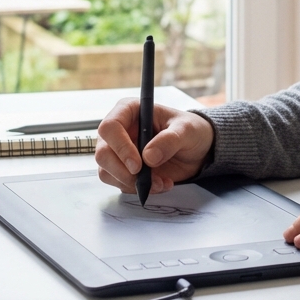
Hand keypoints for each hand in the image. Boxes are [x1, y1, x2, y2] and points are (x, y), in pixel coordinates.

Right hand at [95, 98, 214, 195]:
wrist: (197, 150)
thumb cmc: (190, 130)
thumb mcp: (187, 130)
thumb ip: (169, 140)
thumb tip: (148, 157)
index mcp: (130, 111)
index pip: (110, 127)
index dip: (120, 147)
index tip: (137, 165)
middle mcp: (119, 131)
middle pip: (102, 153)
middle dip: (122, 172)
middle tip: (145, 179)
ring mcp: (119, 152)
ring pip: (107, 172)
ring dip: (132, 183)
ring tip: (160, 182)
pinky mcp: (124, 170)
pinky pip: (120, 184)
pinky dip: (138, 189)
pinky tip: (160, 184)